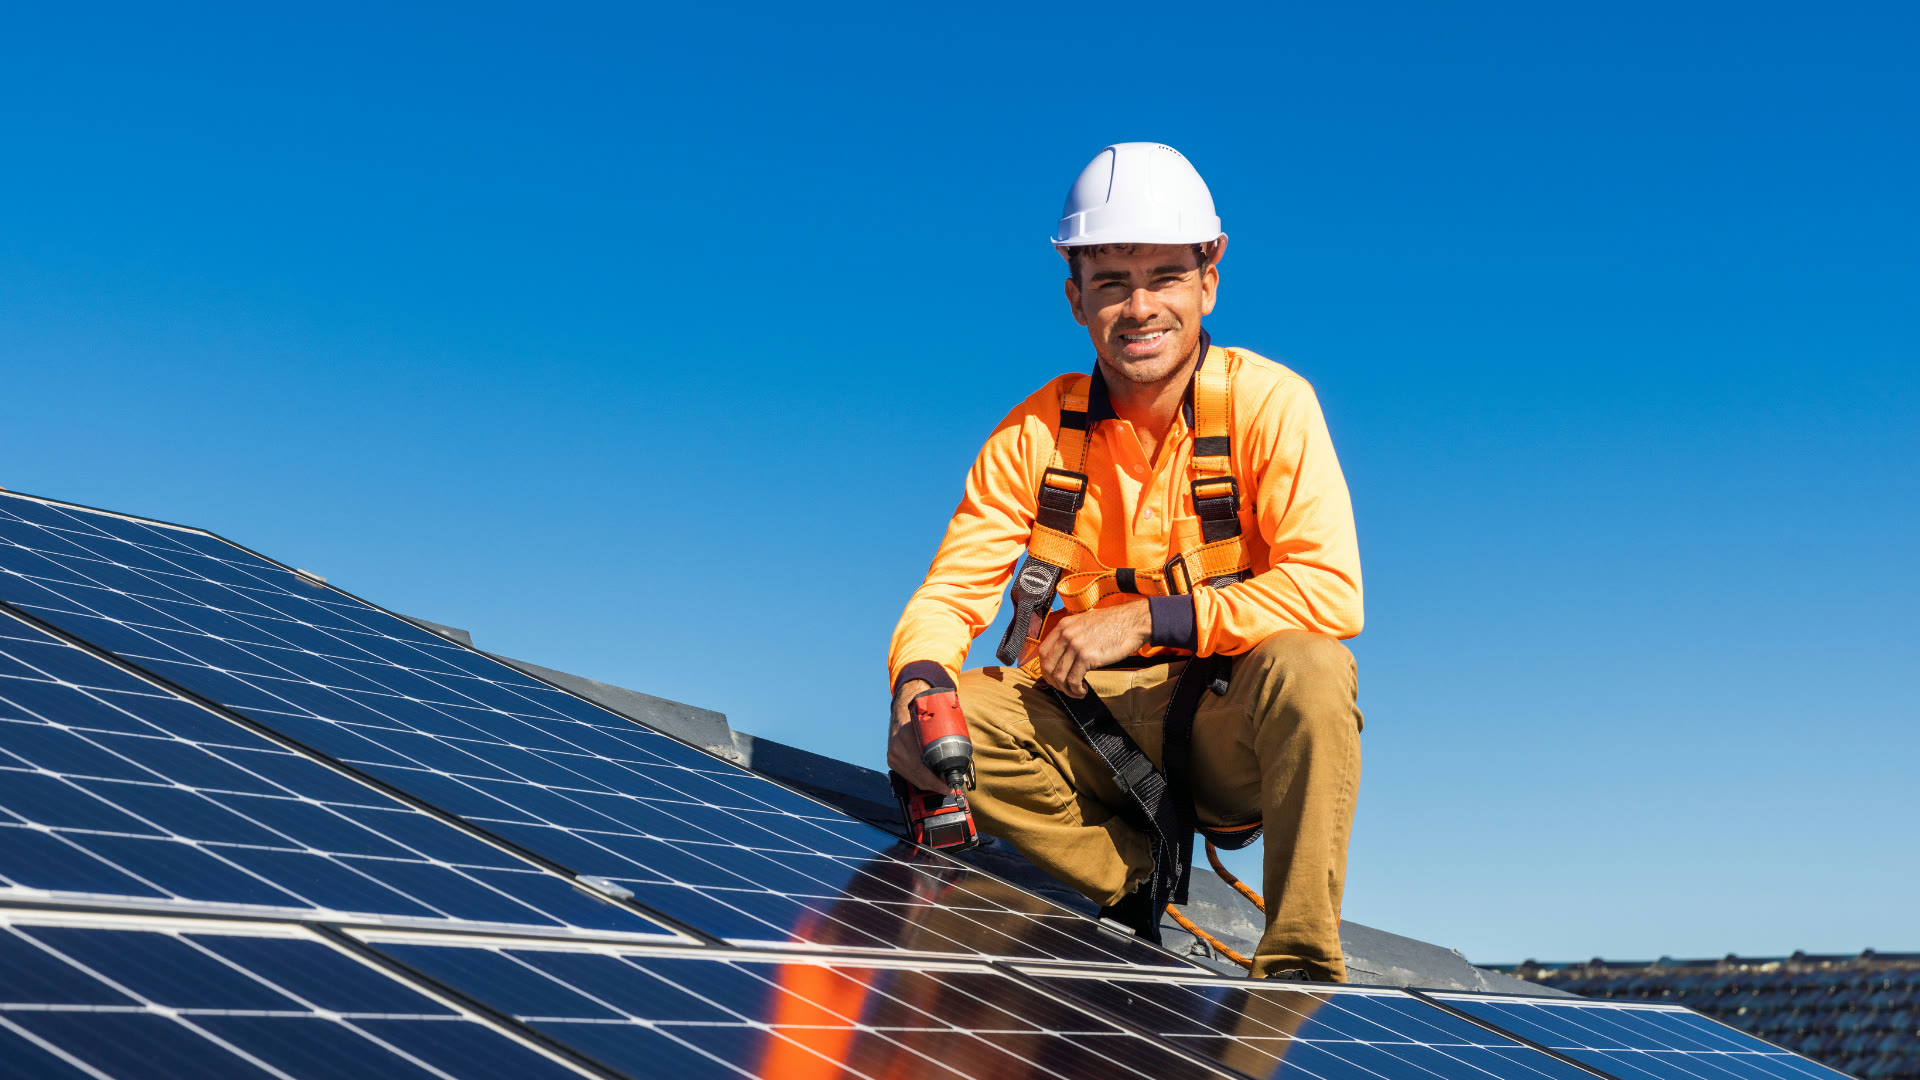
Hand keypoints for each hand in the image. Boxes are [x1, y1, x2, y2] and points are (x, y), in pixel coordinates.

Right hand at [886, 679, 948, 791]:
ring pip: (912, 779)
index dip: (936, 782)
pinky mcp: (891, 760)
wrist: (902, 711)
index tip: (948, 786)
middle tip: (948, 788)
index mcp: (906, 739)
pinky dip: (919, 779)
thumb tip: (961, 757)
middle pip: (918, 777)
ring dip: (928, 784)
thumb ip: (944, 738)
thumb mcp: (933, 723)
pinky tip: (929, 780)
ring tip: (941, 785)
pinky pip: (907, 775)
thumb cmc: (920, 715)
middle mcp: (897, 749)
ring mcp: (893, 756)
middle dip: (935, 786)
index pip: (921, 770)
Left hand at [1038, 598, 1152, 697]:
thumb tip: (1064, 656)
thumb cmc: (1114, 624)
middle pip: (1047, 666)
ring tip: (1076, 691)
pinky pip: (1073, 680)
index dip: (1045, 668)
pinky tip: (1083, 690)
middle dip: (1053, 682)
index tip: (1053, 677)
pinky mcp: (1087, 657)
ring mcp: (1075, 645)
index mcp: (1064, 625)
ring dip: (1066, 689)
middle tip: (1064, 688)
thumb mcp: (1085, 623)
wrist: (1133, 621)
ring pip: (1059, 676)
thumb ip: (1072, 635)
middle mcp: (1066, 635)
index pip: (1042, 652)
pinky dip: (1076, 690)